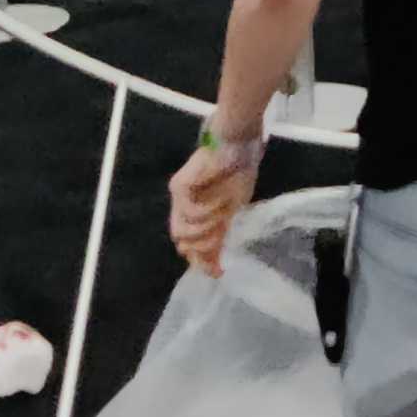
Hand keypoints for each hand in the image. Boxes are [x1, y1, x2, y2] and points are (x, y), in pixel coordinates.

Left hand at [167, 138, 259, 276]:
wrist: (236, 144)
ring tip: (222, 216)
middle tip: (222, 235)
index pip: (190, 247)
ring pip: (183, 231)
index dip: (202, 261)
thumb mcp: (232, 212)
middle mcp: (183, 208)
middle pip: (183, 243)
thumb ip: (221, 237)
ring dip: (206, 229)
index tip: (219, 272)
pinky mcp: (179, 187)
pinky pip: (191, 213)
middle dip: (204, 247)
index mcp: (196, 215)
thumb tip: (216, 271)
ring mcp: (179, 197)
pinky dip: (208, 212)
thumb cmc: (237, 173)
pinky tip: (220, 202)